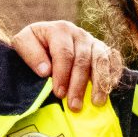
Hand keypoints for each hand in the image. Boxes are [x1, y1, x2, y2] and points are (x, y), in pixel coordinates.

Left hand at [8, 21, 124, 105]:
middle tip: (74, 106)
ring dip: (99, 83)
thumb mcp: (23, 44)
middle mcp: (79, 34)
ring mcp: (93, 41)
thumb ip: (31, 54)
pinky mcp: (104, 50)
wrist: (45, 39)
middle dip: (79, 85)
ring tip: (96, 102)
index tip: (59, 93)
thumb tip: (45, 71)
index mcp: (59, 30)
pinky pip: (114, 60)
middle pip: (83, 60)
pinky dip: (114, 74)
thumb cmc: (34, 46)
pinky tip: (109, 89)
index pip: (64, 53)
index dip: (62, 74)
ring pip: (101, 60)